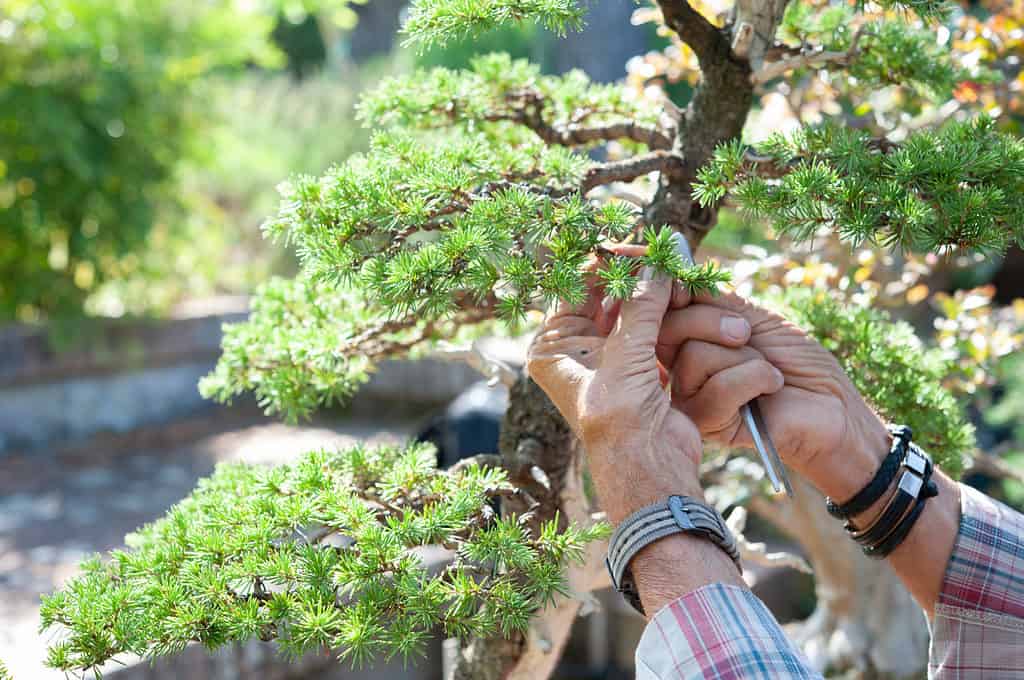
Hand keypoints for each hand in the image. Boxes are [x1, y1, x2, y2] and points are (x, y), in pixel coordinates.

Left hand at [526, 268, 749, 521]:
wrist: (647, 467)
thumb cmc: (619, 416)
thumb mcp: (626, 353)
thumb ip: (641, 304)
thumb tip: (656, 262)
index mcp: (553, 346)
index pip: (576, 287)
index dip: (606, 262)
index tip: (637, 244)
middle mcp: (575, 349)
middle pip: (604, 295)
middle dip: (635, 276)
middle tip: (662, 254)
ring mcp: (606, 359)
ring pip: (631, 311)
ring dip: (654, 293)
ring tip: (676, 272)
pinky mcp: (637, 368)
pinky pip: (651, 329)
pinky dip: (666, 314)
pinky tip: (683, 296)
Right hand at [658, 292, 889, 499]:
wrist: (830, 403)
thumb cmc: (797, 359)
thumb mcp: (755, 317)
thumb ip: (715, 301)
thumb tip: (676, 280)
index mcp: (688, 343)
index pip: (663, 313)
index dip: (674, 296)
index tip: (689, 291)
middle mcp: (681, 370)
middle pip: (669, 330)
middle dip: (712, 321)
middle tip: (746, 333)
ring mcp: (691, 398)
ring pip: (694, 356)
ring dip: (744, 357)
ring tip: (767, 370)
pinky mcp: (709, 423)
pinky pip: (718, 387)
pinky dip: (755, 379)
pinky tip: (771, 388)